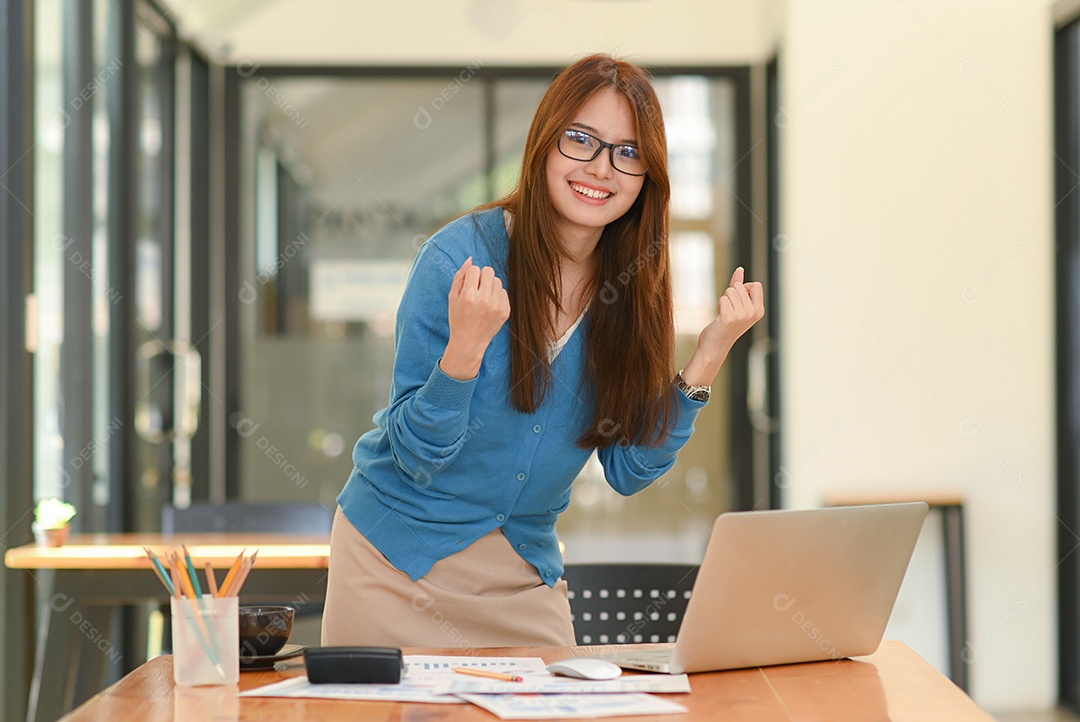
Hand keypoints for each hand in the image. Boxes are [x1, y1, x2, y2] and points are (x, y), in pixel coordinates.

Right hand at [440, 258, 510, 380]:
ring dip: (489, 285)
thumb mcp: (452, 298)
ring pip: (497, 280)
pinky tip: (489, 305)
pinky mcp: (506, 311)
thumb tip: (470, 259)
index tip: (468, 287)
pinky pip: (503, 291)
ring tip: (482, 297)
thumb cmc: (458, 319)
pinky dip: (496, 295)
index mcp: (469, 296)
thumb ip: (460, 276)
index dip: (470, 276)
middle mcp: (484, 300)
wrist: (470, 342)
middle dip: (481, 277)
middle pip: (488, 271)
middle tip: (476, 289)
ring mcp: (497, 306)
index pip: (474, 269)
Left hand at [681, 266, 764, 385]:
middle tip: (729, 310)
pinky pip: (722, 299)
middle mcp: (753, 313)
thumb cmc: (726, 324)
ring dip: (723, 300)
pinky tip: (720, 317)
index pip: (756, 285)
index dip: (744, 288)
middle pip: (739, 286)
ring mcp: (742, 316)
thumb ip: (739, 285)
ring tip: (724, 314)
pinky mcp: (729, 317)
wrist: (716, 345)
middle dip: (730, 294)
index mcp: (759, 310)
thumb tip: (740, 269)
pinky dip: (719, 305)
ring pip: (730, 291)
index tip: (738, 301)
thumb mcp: (736, 303)